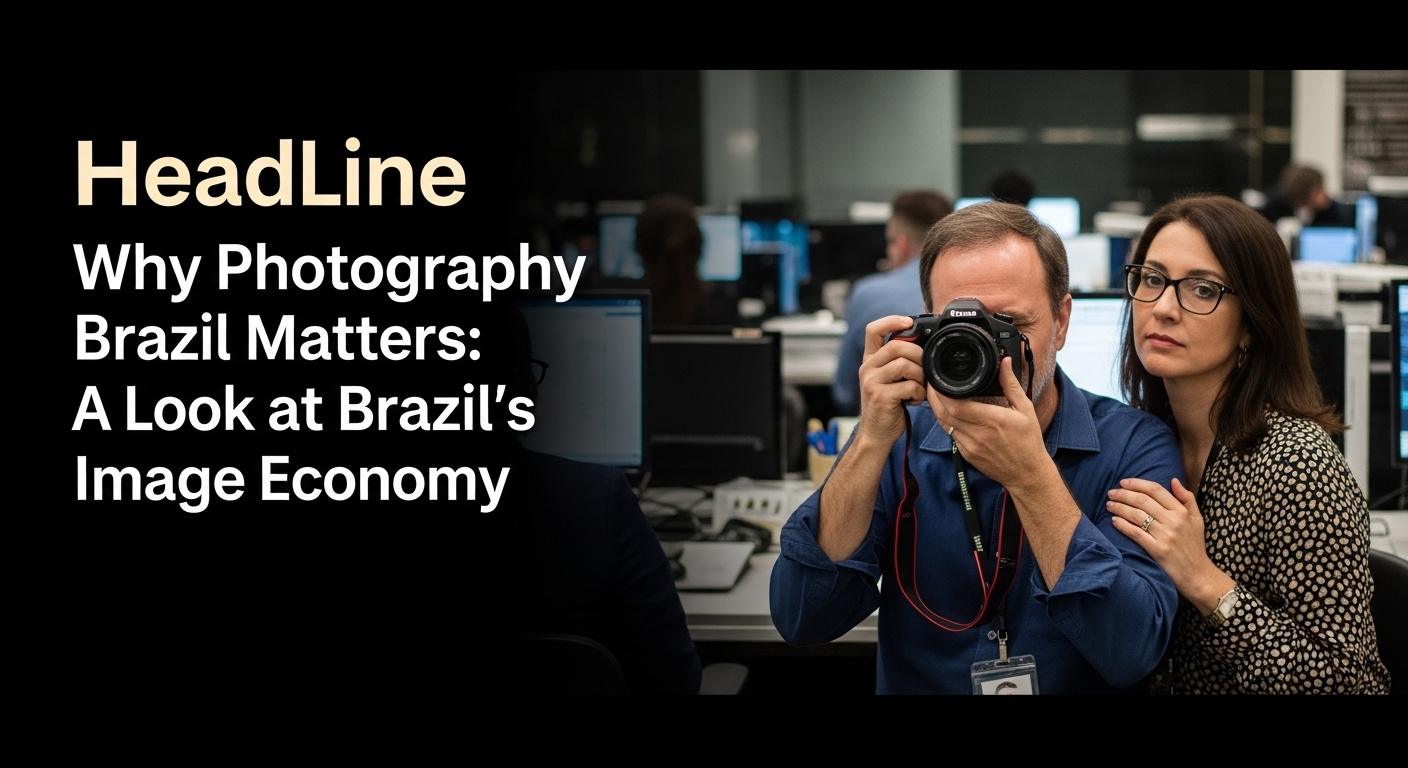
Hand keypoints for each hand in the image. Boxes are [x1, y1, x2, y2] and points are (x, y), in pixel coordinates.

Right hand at [855, 316, 927, 446]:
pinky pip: (908, 385)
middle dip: (917, 355)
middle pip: (896, 346)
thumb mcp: (888, 380)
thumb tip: (922, 346)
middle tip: (924, 369)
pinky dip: (919, 392)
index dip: (891, 321)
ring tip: (920, 387)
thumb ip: (897, 362)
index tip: (908, 322)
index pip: (873, 330)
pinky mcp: (880, 397)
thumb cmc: (887, 406)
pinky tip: (916, 399)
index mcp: (869, 361)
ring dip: (920, 375)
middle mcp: (867, 369)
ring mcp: (872, 382)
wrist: (875, 434)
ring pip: (904, 364)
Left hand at [928, 357, 1046, 489]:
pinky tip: (948, 412)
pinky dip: (946, 422)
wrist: (1027, 474)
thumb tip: (1004, 362)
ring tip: (936, 394)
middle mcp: (978, 434)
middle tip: (931, 383)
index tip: (938, 379)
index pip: (957, 406)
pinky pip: (950, 435)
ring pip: (944, 424)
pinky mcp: (966, 455)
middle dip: (933, 397)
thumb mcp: (1025, 409)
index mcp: (993, 420)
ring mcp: (970, 446)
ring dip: (937, 409)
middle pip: (944, 414)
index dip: (942, 393)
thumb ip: (1011, 384)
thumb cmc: (1029, 441)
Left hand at [1106, 477, 1217, 593]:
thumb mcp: (1197, 519)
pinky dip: (1122, 525)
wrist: (1198, 574)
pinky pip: (1135, 533)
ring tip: (1109, 505)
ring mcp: (1165, 535)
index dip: (1137, 483)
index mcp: (1182, 511)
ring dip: (1119, 507)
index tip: (1123, 482)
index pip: (1156, 490)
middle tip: (1111, 493)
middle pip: (1142, 500)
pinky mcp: (1157, 550)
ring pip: (1136, 515)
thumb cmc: (1195, 545)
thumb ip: (1187, 498)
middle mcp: (1173, 521)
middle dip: (1123, 494)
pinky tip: (1114, 520)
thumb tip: (1173, 480)